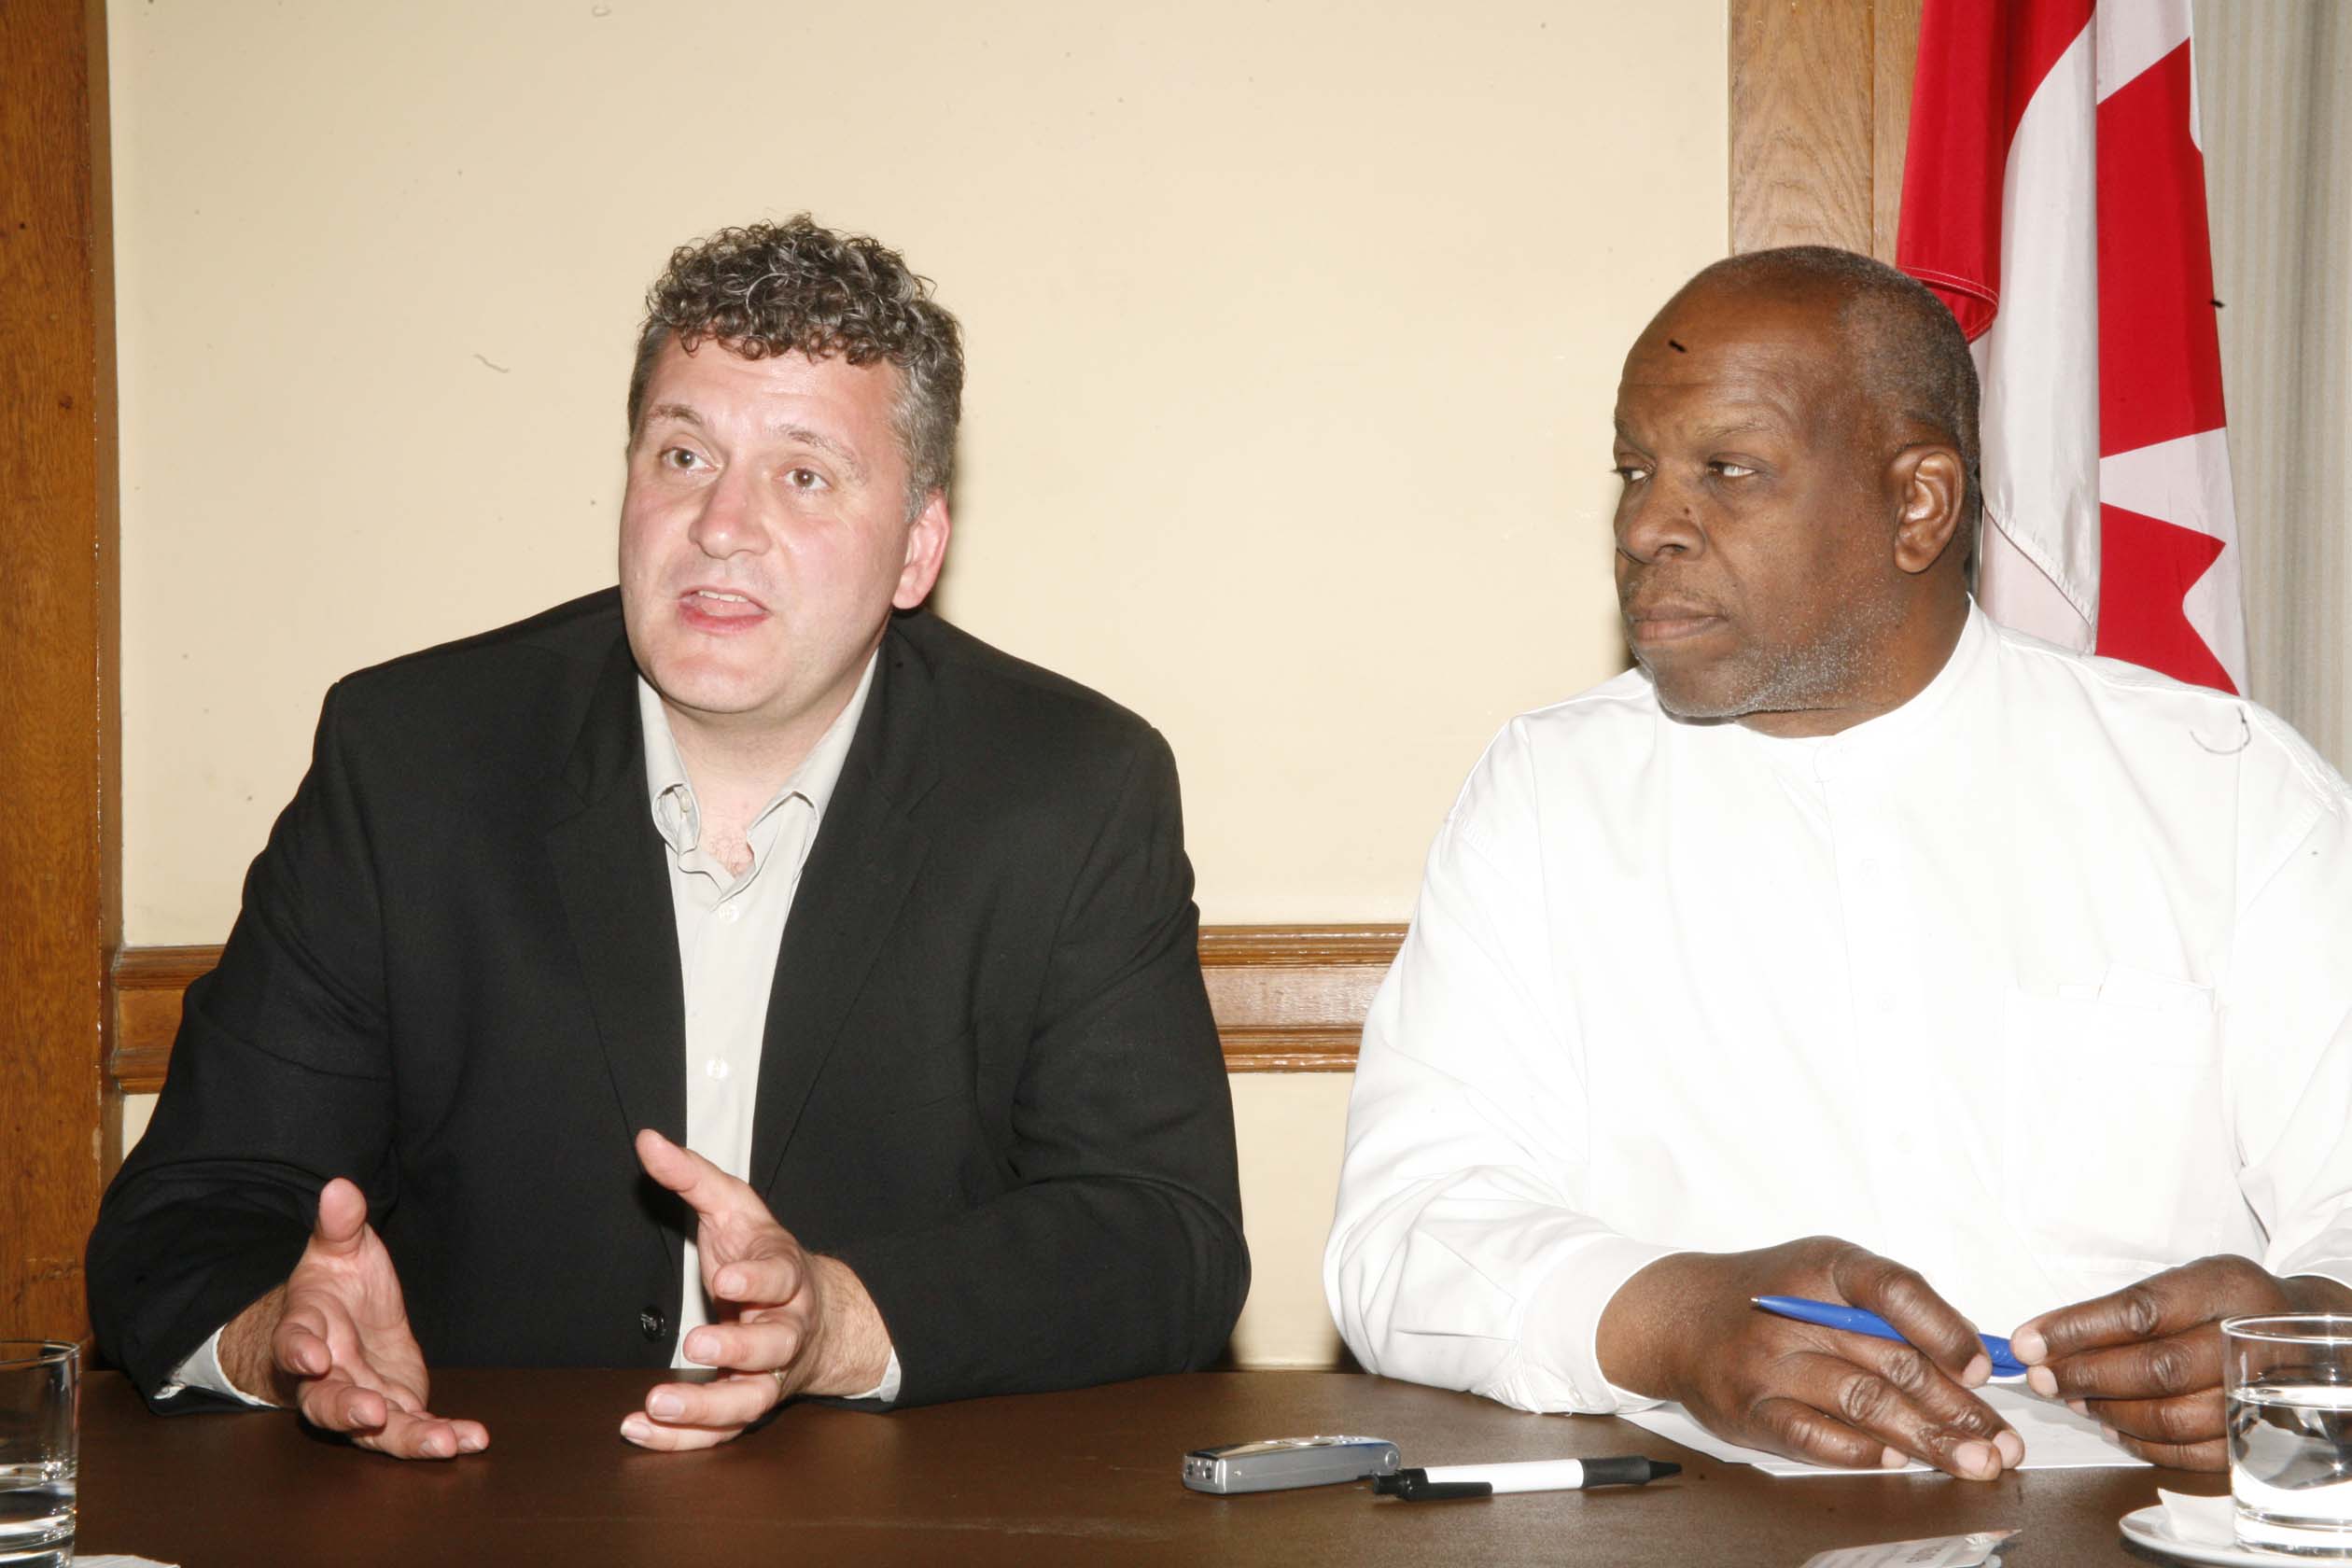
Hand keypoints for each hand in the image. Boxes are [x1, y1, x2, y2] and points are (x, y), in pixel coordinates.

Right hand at [217, 1177, 486, 1459]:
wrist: (344, 1321)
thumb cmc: (337, 1283)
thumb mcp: (339, 1248)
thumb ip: (339, 1225)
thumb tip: (340, 1187)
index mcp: (307, 1332)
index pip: (293, 1343)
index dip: (298, 1352)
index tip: (313, 1357)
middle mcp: (327, 1377)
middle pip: (326, 1402)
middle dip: (347, 1410)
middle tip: (371, 1413)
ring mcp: (360, 1398)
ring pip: (372, 1431)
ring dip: (406, 1439)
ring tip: (442, 1443)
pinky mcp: (394, 1410)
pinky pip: (413, 1430)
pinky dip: (441, 1437)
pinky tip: (474, 1439)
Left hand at [622, 1129, 892, 1451]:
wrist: (814, 1313)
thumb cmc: (763, 1255)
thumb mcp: (734, 1208)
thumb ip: (692, 1177)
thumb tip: (647, 1141)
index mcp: (787, 1276)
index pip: (781, 1276)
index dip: (758, 1280)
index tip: (726, 1281)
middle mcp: (786, 1330)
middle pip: (774, 1346)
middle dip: (738, 1350)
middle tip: (697, 1347)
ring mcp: (769, 1374)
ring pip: (750, 1401)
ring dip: (707, 1408)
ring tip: (658, 1405)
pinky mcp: (748, 1404)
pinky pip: (722, 1431)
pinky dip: (684, 1438)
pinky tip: (640, 1430)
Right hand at [1596, 1237, 2020, 1478]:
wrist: (1681, 1317)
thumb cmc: (1772, 1294)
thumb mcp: (1827, 1274)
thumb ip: (1893, 1307)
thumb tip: (1974, 1358)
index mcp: (1823, 1267)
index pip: (1893, 1290)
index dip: (1945, 1330)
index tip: (1985, 1368)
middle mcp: (1794, 1313)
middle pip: (1891, 1362)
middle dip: (1958, 1407)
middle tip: (2001, 1441)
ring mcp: (1768, 1364)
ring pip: (1865, 1404)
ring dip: (1929, 1439)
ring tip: (1973, 1461)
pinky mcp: (1749, 1409)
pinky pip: (1816, 1437)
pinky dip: (1864, 1451)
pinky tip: (1900, 1459)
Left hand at [2010, 1257, 2351, 1469]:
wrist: (2296, 1331)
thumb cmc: (2223, 1304)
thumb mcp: (2184, 1280)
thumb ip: (2122, 1308)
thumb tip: (2043, 1340)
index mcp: (2225, 1288)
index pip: (2141, 1310)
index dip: (2077, 1329)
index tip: (2028, 1342)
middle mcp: (2248, 1342)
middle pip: (2157, 1369)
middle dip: (2085, 1376)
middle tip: (2042, 1378)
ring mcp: (2258, 1394)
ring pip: (2173, 1416)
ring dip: (2109, 1411)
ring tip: (2074, 1400)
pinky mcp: (2257, 1436)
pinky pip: (2192, 1452)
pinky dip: (2143, 1444)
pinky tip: (2114, 1427)